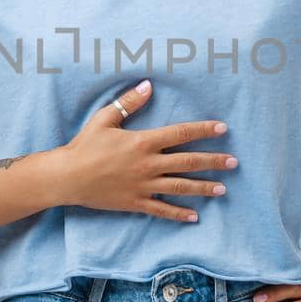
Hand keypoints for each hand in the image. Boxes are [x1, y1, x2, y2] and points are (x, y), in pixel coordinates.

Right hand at [58, 79, 238, 222]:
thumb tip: (148, 85)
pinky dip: (179, 214)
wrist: (67, 177)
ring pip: (180, 187)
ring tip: (223, 189)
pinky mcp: (136, 203)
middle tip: (233, 162)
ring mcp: (143, 186)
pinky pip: (162, 210)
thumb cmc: (85, 145)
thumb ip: (129, 102)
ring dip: (203, 188)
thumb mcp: (105, 118)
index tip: (222, 129)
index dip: (203, 130)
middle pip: (188, 162)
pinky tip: (195, 216)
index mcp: (143, 142)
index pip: (181, 134)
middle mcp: (147, 165)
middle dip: (213, 162)